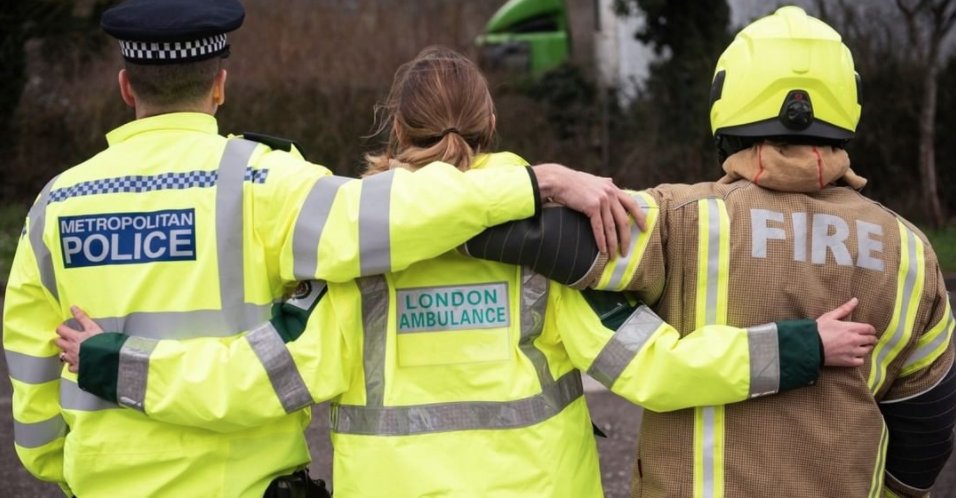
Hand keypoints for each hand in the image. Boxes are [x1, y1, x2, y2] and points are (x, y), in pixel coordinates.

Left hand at [55, 305, 102, 372]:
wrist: (106, 358)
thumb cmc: (101, 342)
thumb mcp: (93, 327)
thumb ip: (82, 317)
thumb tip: (73, 307)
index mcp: (73, 337)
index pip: (60, 330)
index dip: (61, 328)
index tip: (65, 328)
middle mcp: (70, 348)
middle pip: (58, 342)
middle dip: (61, 339)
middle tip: (68, 338)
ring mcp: (73, 359)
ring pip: (62, 355)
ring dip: (65, 352)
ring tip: (72, 350)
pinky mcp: (77, 368)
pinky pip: (70, 367)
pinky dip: (72, 365)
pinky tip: (76, 362)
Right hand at [531, 163, 645, 255]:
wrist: (559, 180)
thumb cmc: (573, 181)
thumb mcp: (593, 179)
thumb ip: (604, 183)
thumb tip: (611, 180)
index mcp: (612, 188)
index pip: (632, 204)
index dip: (639, 217)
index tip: (645, 229)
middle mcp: (610, 193)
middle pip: (623, 220)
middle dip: (626, 238)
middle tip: (626, 251)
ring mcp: (602, 200)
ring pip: (611, 227)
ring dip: (613, 244)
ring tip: (614, 256)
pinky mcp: (592, 206)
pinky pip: (599, 228)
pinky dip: (602, 241)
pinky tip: (603, 251)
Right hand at [816, 298, 876, 366]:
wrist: (809, 346)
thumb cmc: (818, 330)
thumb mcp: (830, 316)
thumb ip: (844, 309)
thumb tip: (855, 300)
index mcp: (851, 328)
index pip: (869, 329)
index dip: (871, 329)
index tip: (870, 330)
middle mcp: (855, 340)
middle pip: (871, 340)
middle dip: (871, 338)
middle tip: (869, 338)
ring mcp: (852, 352)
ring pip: (867, 350)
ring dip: (866, 348)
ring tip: (862, 346)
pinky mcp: (847, 361)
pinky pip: (860, 361)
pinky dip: (860, 358)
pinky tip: (855, 356)